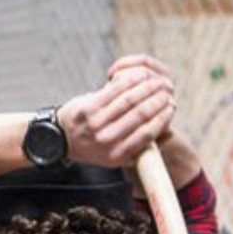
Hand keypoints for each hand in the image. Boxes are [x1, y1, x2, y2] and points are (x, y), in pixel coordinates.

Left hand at [57, 54, 175, 166]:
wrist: (61, 139)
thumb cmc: (93, 145)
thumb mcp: (114, 157)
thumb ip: (136, 150)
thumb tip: (164, 139)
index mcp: (118, 155)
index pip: (149, 132)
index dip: (163, 116)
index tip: (171, 106)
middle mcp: (107, 140)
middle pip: (141, 114)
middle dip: (158, 99)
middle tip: (167, 91)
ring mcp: (96, 123)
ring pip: (130, 100)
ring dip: (147, 87)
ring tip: (157, 82)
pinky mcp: (88, 108)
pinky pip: (115, 90)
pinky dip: (130, 80)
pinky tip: (140, 76)